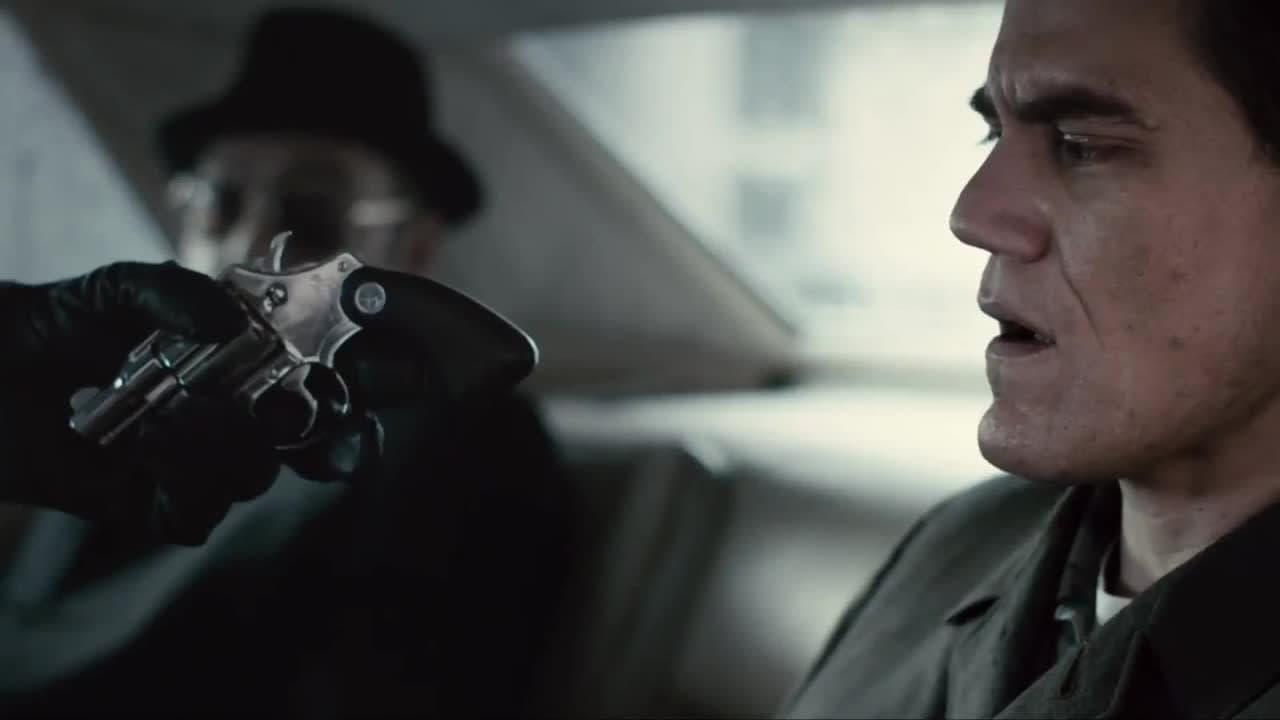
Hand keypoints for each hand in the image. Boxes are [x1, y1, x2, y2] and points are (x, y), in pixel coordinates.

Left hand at [0, 260, 538, 545]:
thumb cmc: (56, 320)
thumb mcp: (114, 287)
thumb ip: (172, 292)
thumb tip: (222, 323)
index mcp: (255, 348)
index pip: (345, 356)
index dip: (398, 360)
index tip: (437, 360)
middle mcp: (246, 403)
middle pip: (331, 430)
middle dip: (346, 430)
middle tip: (336, 422)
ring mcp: (210, 455)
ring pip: (263, 474)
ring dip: (228, 450)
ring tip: (171, 421)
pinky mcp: (164, 499)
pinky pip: (199, 515)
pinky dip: (181, 495)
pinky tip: (145, 467)